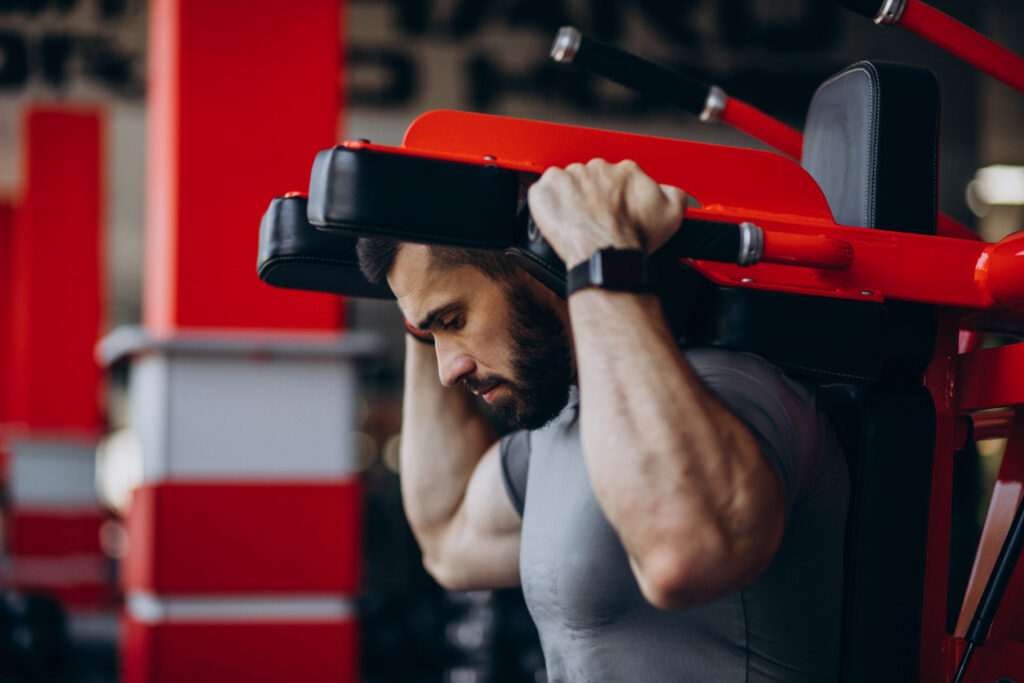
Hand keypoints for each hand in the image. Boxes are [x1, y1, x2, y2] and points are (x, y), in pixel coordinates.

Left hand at [526, 159, 686, 267]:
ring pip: (566, 184)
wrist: (606, 255)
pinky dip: (546, 204)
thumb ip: (675, 193)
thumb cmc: (633, 238)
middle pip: (591, 179)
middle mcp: (596, 168)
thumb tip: (671, 191)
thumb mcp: (673, 213)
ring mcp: (568, 176)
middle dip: (592, 197)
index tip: (613, 211)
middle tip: (594, 220)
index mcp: (625, 170)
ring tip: (576, 222)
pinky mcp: (545, 190)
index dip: (616, 197)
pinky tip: (557, 219)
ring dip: (569, 200)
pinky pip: (542, 192)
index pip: (618, 177)